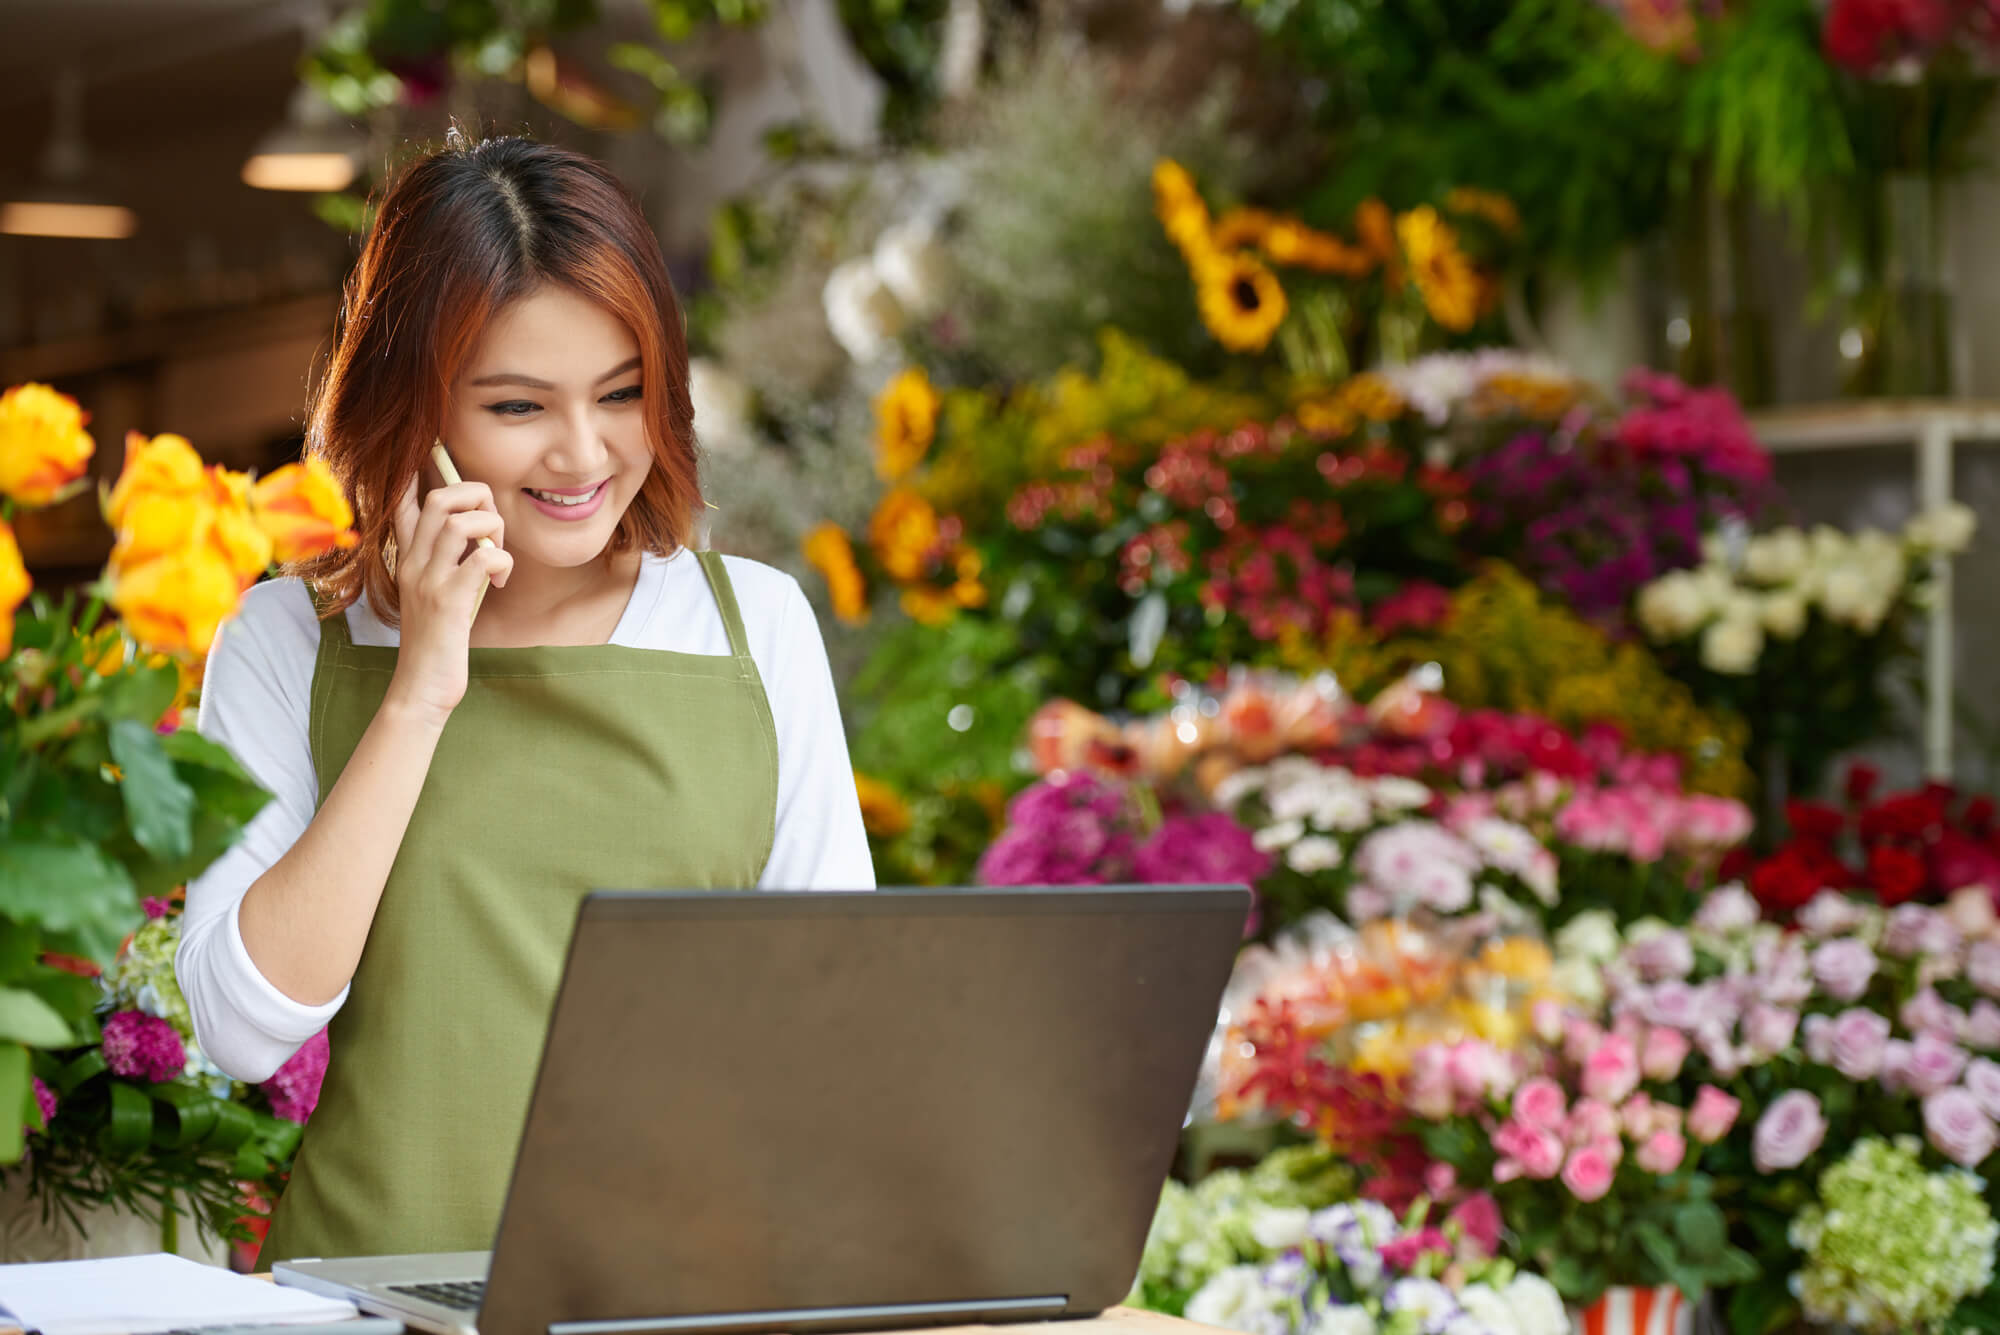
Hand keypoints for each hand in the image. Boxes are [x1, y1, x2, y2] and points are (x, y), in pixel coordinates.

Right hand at [382, 472, 513, 723]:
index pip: (403, 505)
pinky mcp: (448, 602)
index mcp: (408, 560)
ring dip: (491, 529)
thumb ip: (447, 566)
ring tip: (498, 556)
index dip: (417, 476)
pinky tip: (501, 583)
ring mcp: (428, 581)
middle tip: (493, 528)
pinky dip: (501, 563)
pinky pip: (481, 560)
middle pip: (439, 499)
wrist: (421, 688)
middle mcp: (413, 563)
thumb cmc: (436, 643)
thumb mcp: (435, 596)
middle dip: (476, 498)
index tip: (430, 458)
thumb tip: (477, 543)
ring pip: (458, 522)